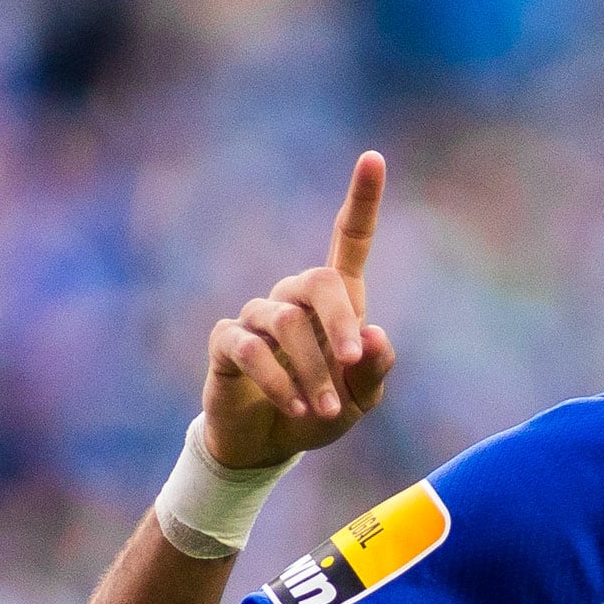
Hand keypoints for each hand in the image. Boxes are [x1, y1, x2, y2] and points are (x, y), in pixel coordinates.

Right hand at [203, 151, 397, 471]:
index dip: (361, 200)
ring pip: (286, 323)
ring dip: (312, 371)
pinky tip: (296, 408)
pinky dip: (279, 382)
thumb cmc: (320, 413)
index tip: (373, 157)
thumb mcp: (360, 401)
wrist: (269, 446)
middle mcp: (294, 298)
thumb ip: (374, 371)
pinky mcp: (227, 344)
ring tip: (325, 411)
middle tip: (352, 363)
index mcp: (336, 302)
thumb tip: (375, 335)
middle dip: (340, 321)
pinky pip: (251, 350)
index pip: (349, 239)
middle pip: (317, 280)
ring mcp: (258, 317)